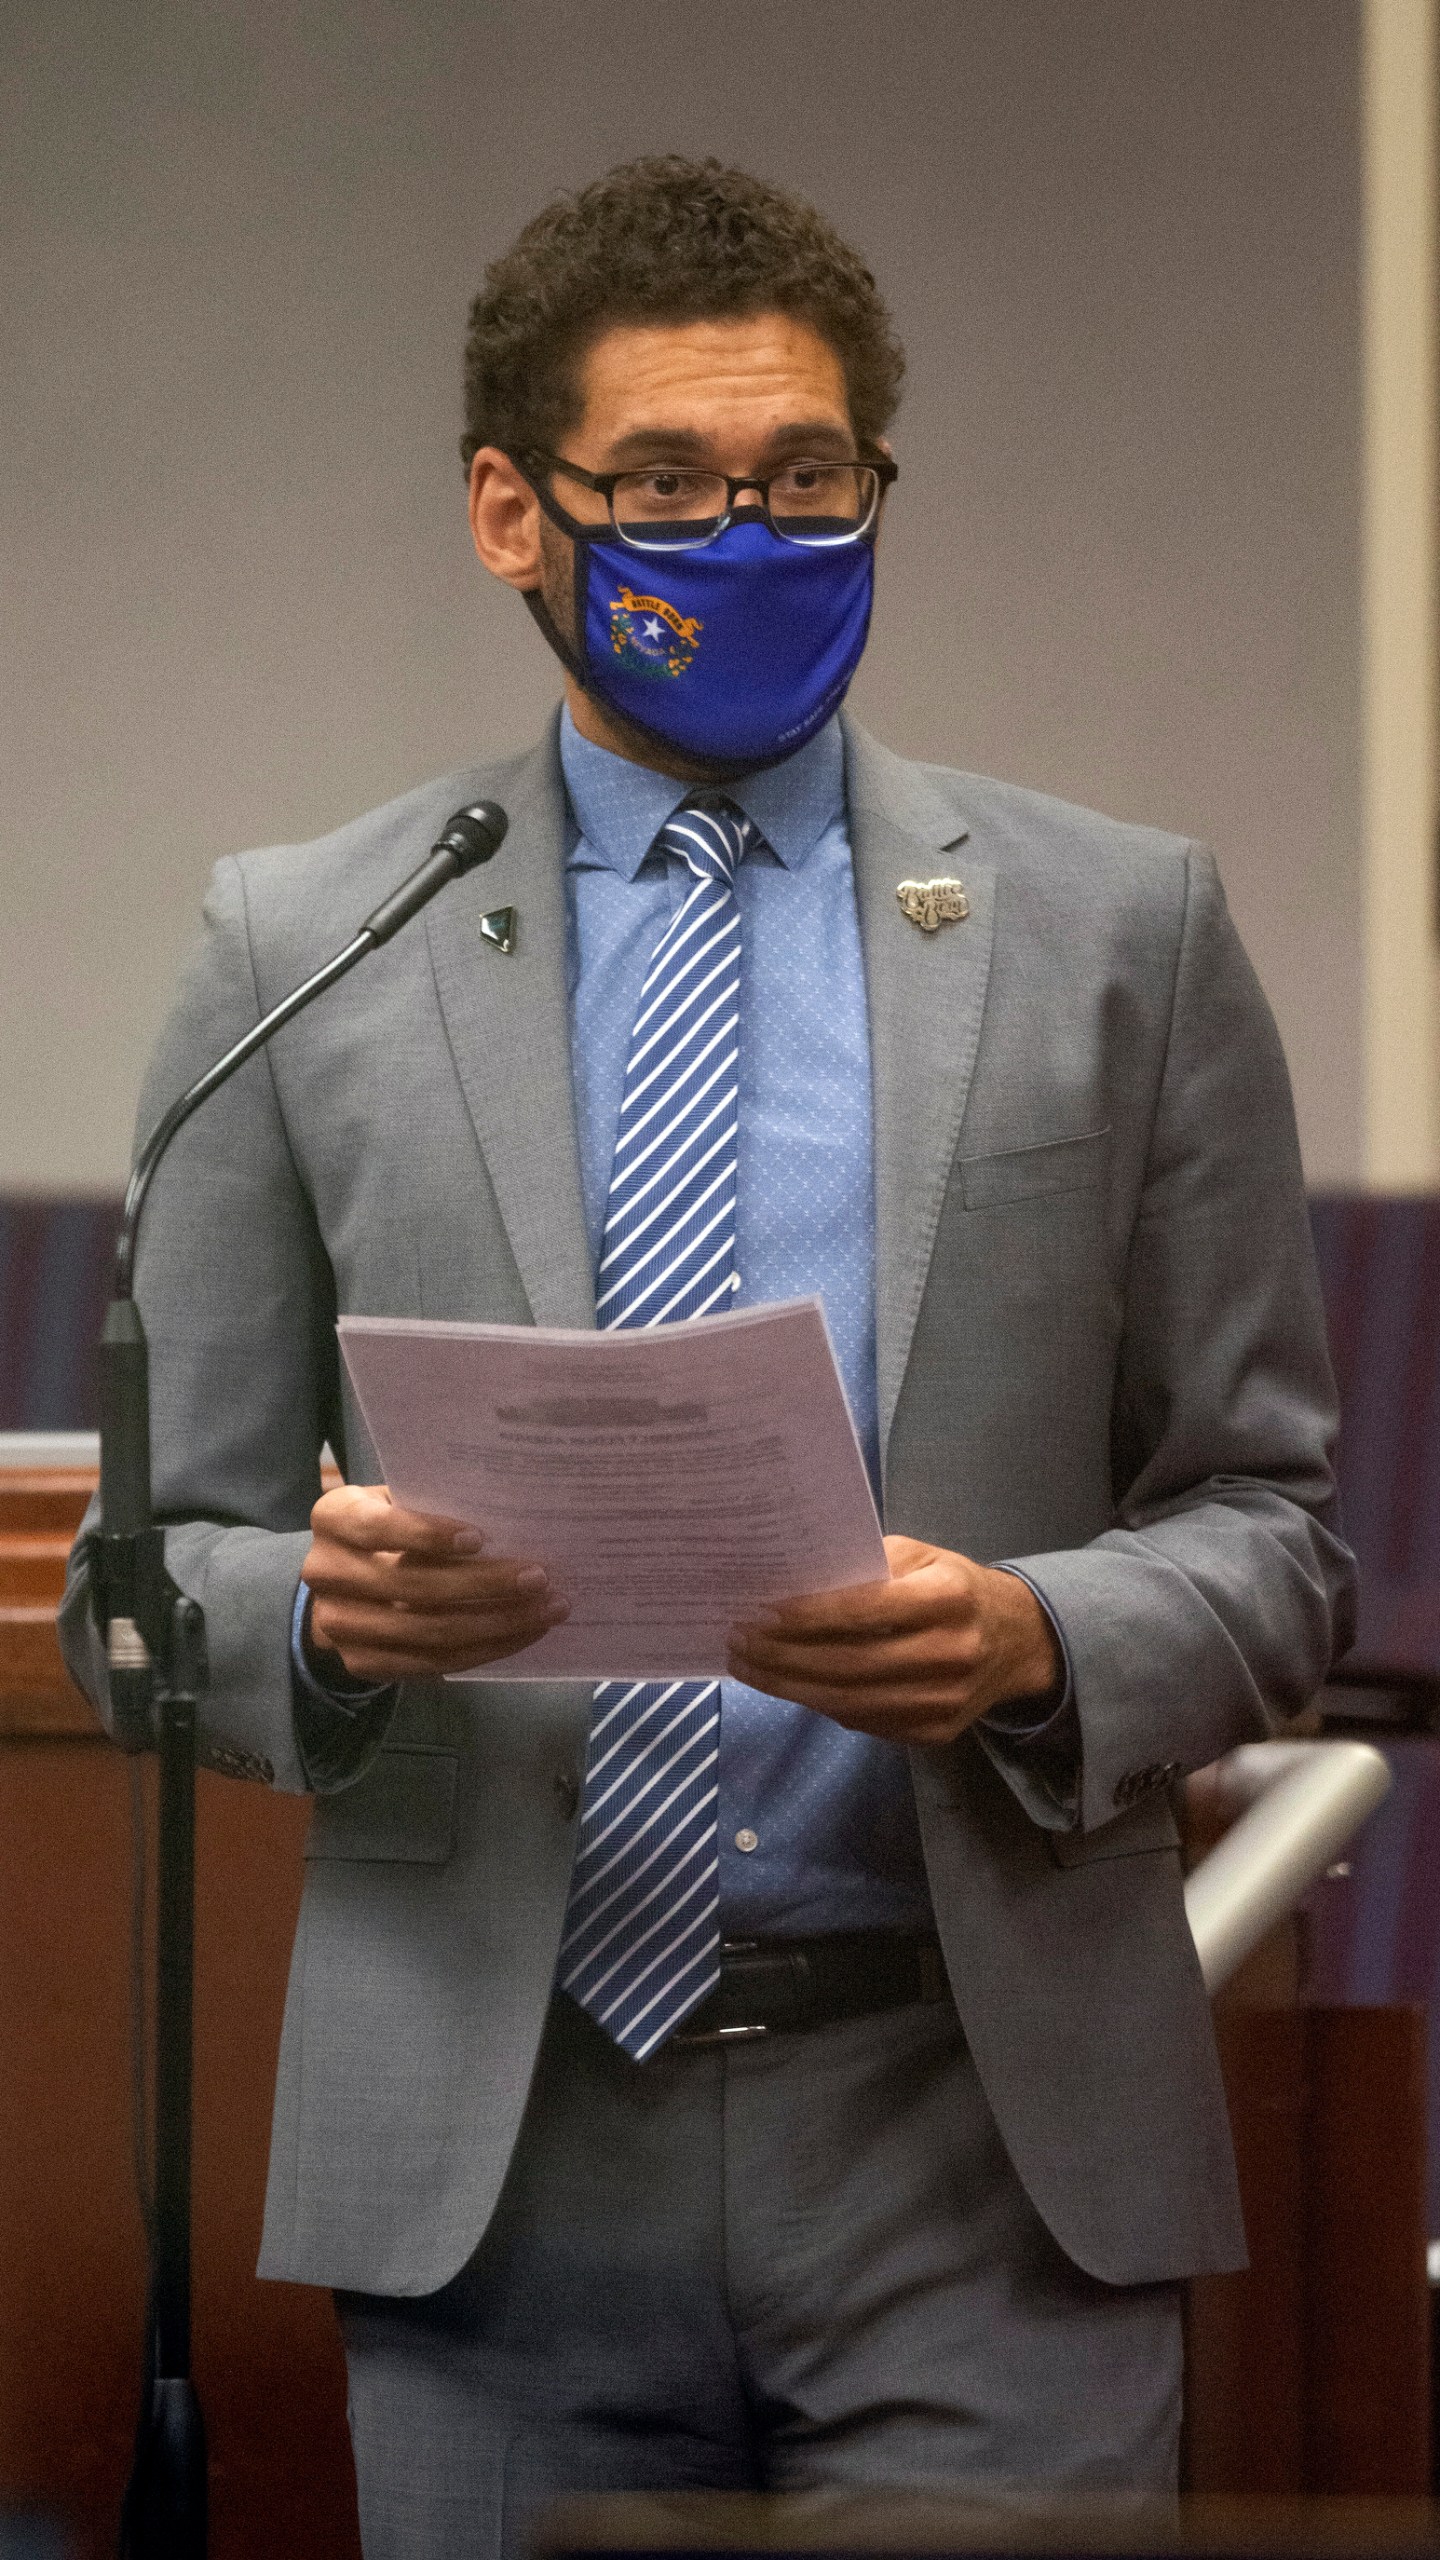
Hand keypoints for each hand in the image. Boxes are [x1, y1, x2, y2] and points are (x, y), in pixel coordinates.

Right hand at [300, 1484, 567, 1682]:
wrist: (345, 1585)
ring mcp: (339, 1624)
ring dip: (496, 1623)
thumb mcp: (399, 1502)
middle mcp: (325, 1571)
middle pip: (412, 1586)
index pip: (378, 1527)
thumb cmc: (390, 1527)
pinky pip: (431, 1663)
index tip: (482, 1538)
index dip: (428, 1534)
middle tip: (539, 1578)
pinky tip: (521, 1634)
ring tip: (546, 1610)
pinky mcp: (360, 1663)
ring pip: (428, 1631)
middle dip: (484, 1584)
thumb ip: (435, 1503)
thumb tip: (515, 1513)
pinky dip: (483, 1650)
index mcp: (334, 1517)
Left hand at [727, 1536, 1062, 1745]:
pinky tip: (788, 1685)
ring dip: (789, 1686)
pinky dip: (819, 1704)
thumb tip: (794, 1583)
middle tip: (739, 1641)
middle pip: (849, 1663)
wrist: (1017, 1642)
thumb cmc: (955, 1588)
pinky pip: (864, 1722)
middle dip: (783, 1655)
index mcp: (949, 1597)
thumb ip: (867, 1567)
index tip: (760, 1611)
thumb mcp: (921, 1557)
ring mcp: (945, 1701)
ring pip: (850, 1702)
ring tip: (749, 1667)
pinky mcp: (936, 1732)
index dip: (808, 1614)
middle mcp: (951, 1652)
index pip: (866, 1609)